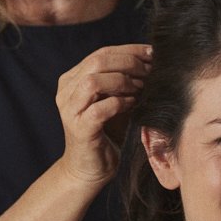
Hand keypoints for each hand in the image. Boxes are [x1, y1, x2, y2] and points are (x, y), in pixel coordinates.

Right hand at [55, 43, 152, 187]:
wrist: (90, 169)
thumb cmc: (108, 133)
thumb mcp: (117, 100)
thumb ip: (125, 80)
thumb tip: (152, 59)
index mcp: (73, 79)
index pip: (101, 53)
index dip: (129, 50)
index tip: (153, 53)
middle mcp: (66, 90)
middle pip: (97, 61)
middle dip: (129, 62)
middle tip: (150, 71)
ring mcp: (70, 109)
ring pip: (94, 81)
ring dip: (123, 81)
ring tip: (141, 88)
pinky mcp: (79, 129)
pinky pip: (100, 108)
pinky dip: (120, 103)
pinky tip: (133, 105)